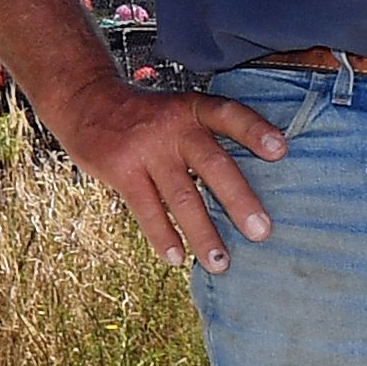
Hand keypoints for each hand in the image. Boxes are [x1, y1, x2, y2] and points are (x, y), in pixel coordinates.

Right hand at [25, 74, 285, 272]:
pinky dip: (163, 236)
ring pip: (182, 197)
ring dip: (203, 234)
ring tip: (221, 264)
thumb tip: (245, 190)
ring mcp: (147, 149)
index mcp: (193, 109)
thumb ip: (205, 138)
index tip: (281, 151)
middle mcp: (174, 127)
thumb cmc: (146, 116)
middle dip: (239, 201)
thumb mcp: (178, 110)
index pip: (229, 115)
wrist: (85, 101)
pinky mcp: (121, 170)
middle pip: (213, 165)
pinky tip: (176, 259)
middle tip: (261, 233)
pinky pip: (147, 210)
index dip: (255, 131)